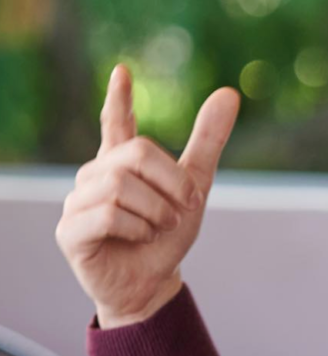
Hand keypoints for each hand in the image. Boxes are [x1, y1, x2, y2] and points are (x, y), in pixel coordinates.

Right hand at [56, 64, 239, 327]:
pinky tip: (139, 238)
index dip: (119, 98)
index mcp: (123, 163)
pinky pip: (107, 214)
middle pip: (137, 153)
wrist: (154, 283)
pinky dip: (137, 228)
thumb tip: (229, 92)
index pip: (115, 123)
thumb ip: (207, 140)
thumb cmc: (167, 235)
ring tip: (158, 228)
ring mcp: (78, 201)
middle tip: (181, 209)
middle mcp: (96, 175)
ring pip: (123, 186)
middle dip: (172, 183)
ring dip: (157, 211)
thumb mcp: (195, 186)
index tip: (123, 71)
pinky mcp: (70, 230)